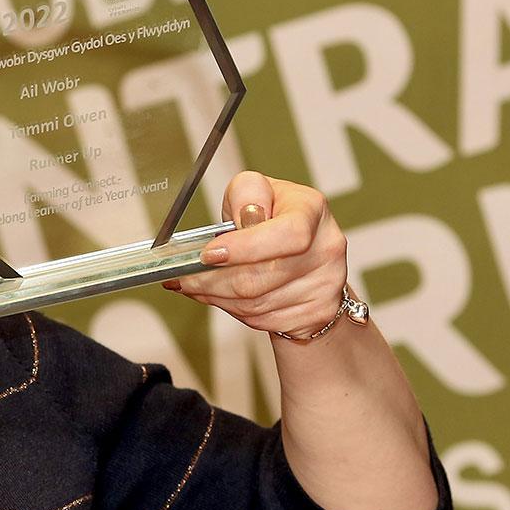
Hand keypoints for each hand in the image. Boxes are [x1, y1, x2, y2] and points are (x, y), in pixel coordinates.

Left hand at [162, 171, 348, 336]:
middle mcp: (326, 247)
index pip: (287, 234)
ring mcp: (326, 283)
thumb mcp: (256, 191)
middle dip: (212, 280)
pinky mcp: (317, 312)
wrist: (304, 252)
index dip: (245, 248)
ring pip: (255, 304)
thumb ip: (245, 194)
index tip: (209, 254)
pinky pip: (262, 319)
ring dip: (216, 297)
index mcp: (311, 209)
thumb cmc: (273, 216)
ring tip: (195, 285)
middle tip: (183, 277)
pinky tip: (221, 296)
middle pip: (261, 278)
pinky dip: (232, 309)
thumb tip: (239, 222)